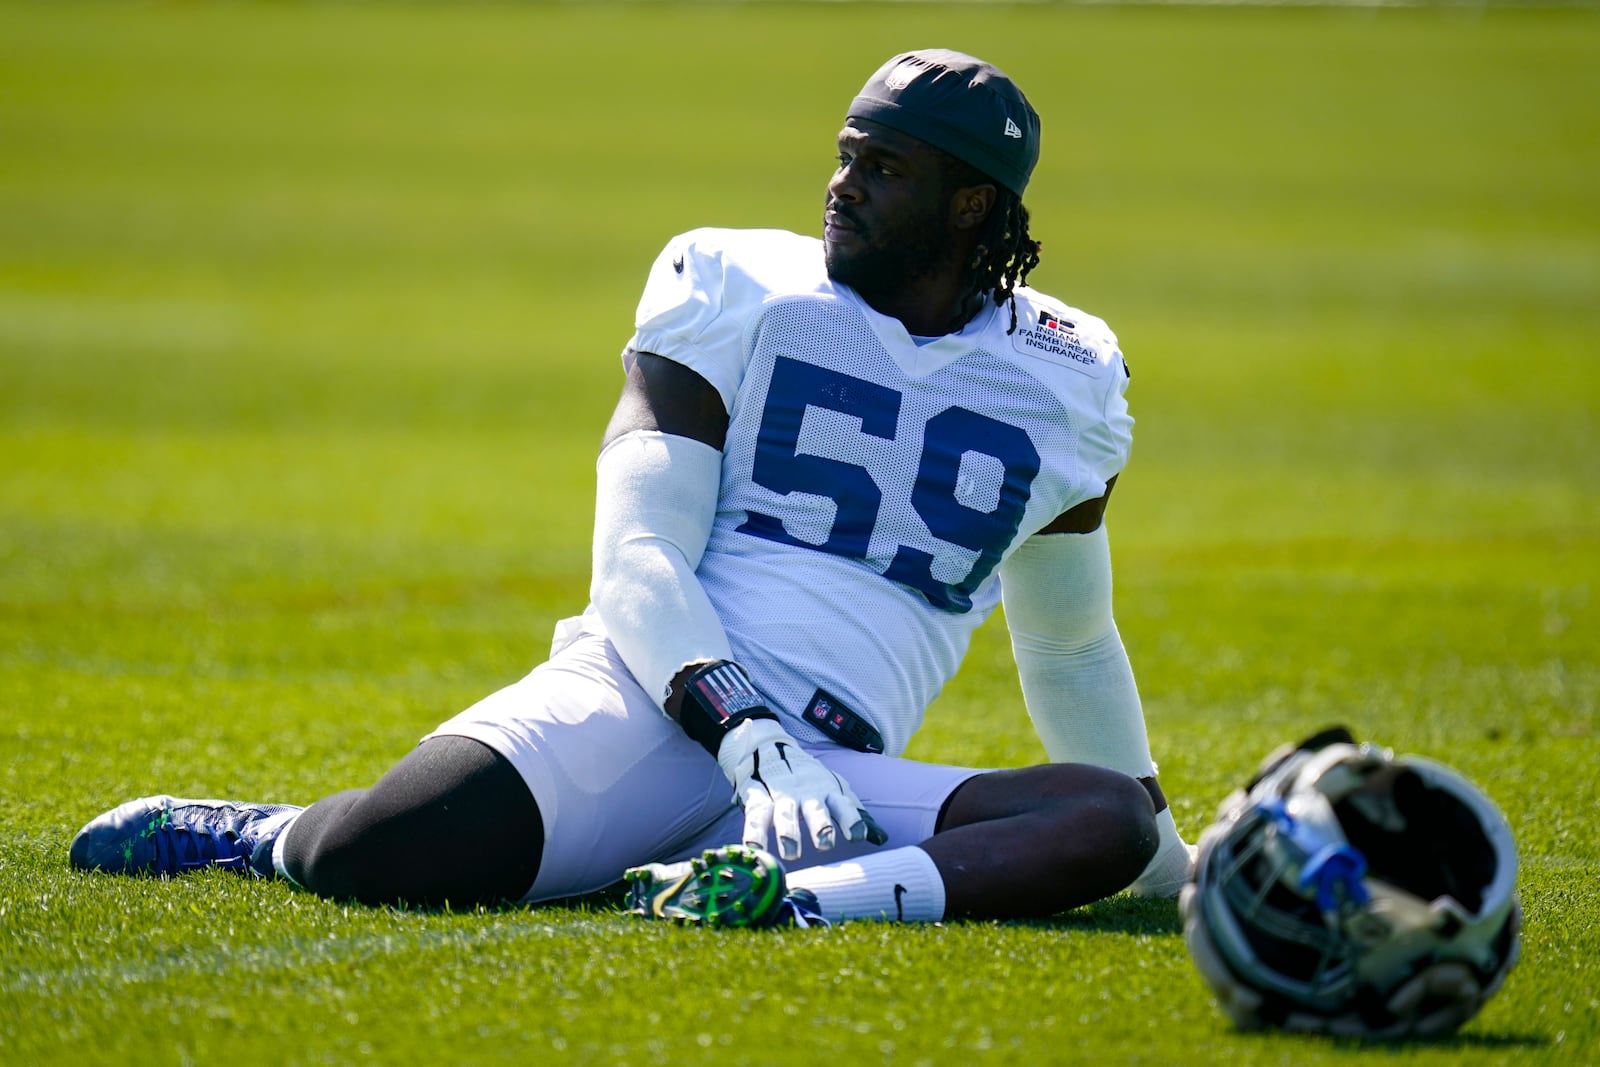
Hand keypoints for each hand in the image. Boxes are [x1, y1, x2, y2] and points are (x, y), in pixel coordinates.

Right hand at [715, 717, 886, 860]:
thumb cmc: (810, 779)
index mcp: (828, 791)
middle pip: (815, 810)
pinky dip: (753, 834)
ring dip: (788, 832)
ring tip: (791, 854)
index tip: (857, 836)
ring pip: (784, 814)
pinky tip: (753, 850)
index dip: (851, 819)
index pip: (844, 805)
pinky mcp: (757, 798)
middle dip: (820, 826)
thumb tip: (881, 838)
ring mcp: (781, 795)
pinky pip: (755, 817)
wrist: (769, 748)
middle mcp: (805, 793)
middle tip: (825, 845)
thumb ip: (855, 814)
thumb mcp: (835, 789)